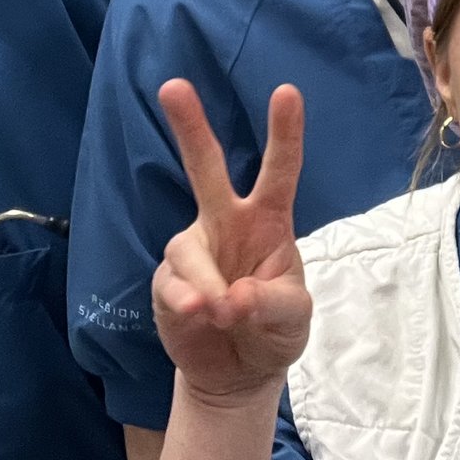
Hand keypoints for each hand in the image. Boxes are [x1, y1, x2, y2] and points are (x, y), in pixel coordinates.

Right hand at [153, 80, 312, 406]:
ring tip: (220, 313)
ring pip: (187, 248)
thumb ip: (270, 304)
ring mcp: (194, 250)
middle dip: (189, 128)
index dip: (284, 133)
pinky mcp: (167, 282)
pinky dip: (185, 301)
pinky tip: (197, 314)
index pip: (280, 171)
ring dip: (205, 282)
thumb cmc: (274, 330)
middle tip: (173, 86)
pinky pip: (170, 284)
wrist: (237, 372)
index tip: (287, 92)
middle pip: (206, 168)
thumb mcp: (292, 318)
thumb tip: (232, 298)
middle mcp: (227, 223)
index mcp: (268, 220)